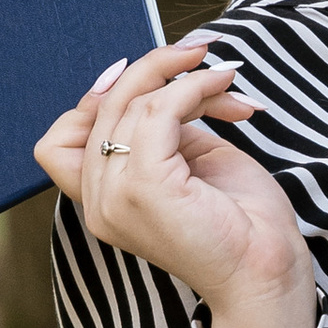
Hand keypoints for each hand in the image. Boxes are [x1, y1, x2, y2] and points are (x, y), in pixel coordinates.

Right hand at [35, 37, 316, 327]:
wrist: (267, 273)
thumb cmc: (240, 223)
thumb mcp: (189, 162)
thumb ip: (161, 128)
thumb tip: (159, 77)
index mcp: (101, 202)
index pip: (60, 139)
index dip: (100, 97)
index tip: (153, 75)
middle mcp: (97, 203)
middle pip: (100, 108)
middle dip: (154, 71)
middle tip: (199, 54)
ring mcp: (115, 197)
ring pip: (129, 104)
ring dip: (183, 78)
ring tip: (225, 80)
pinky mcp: (144, 187)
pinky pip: (157, 111)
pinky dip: (192, 90)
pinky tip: (224, 92)